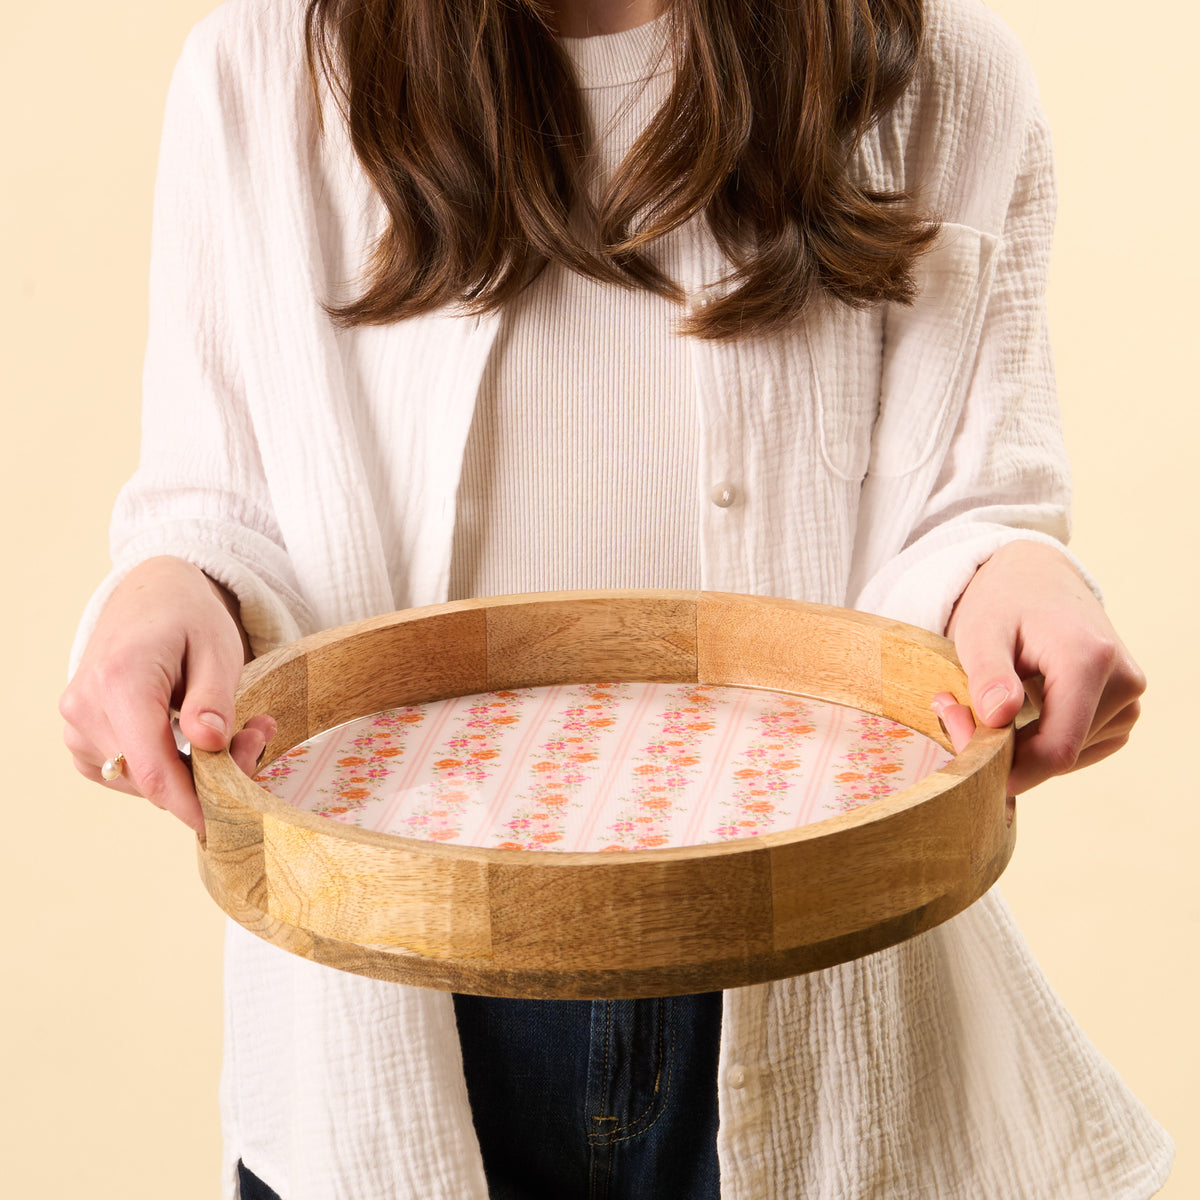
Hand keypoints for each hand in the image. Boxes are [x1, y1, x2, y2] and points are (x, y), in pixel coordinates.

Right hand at [60, 556, 275, 834]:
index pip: (153, 769)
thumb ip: (214, 699)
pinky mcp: (80, 738)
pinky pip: (128, 773)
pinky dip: (166, 765)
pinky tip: (194, 736)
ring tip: (235, 727)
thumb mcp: (217, 649)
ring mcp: (76, 725)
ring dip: (190, 771)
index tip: (231, 820)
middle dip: (210, 776)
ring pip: (141, 781)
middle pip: (151, 779)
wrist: (148, 595)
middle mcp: (85, 708)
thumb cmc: (188, 618)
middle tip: (258, 735)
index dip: (193, 805)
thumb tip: (210, 745)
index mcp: (120, 681)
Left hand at [935, 540, 1144, 795]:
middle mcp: (1123, 682)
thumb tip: (999, 718)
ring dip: (1019, 747)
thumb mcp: (982, 630)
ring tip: (981, 703)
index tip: (964, 752)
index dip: (1009, 769)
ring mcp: (1130, 700)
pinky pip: (1076, 749)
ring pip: (1066, 757)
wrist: (1039, 579)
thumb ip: (988, 672)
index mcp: (1089, 659)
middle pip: (1059, 755)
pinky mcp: (1124, 712)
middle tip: (954, 713)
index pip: (1056, 749)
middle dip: (1003, 751)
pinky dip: (1039, 741)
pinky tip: (1015, 710)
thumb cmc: (1004, 603)